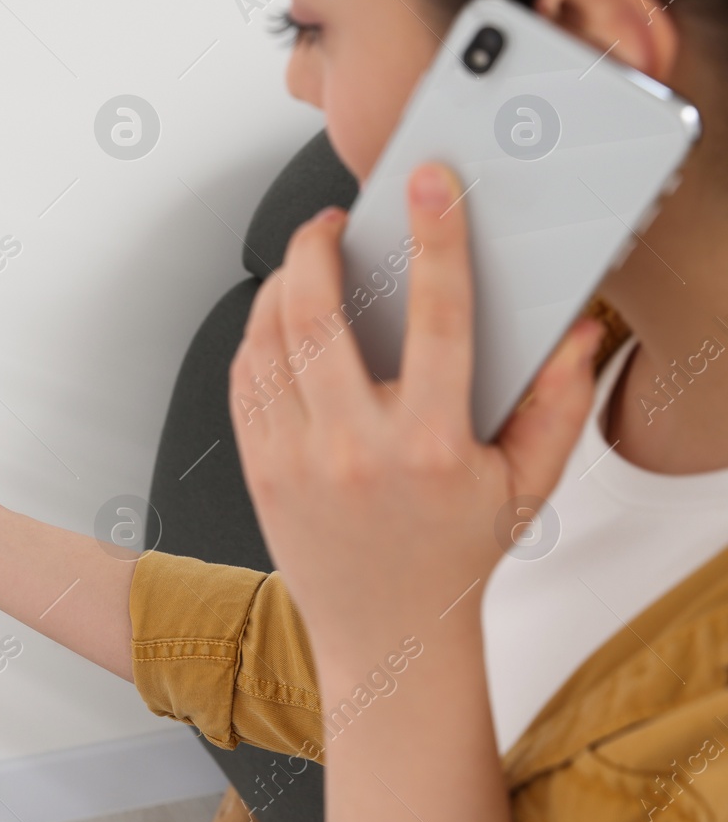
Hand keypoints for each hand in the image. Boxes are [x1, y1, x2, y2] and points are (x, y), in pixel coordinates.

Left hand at [229, 162, 605, 668]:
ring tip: (306, 264)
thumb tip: (577, 331)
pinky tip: (279, 321)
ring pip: (267, 338)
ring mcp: (294, 459)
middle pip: (318, 314)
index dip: (435, 239)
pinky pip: (243, 377)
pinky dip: (256, 334)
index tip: (429, 186)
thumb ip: (560, 404)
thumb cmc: (453, 556)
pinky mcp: (257, 467)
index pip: (436, 317)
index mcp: (429, 447)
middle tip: (333, 221)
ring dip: (281, 283)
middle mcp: (353, 449)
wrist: (386, 635)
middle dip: (318, 245)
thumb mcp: (525, 485)